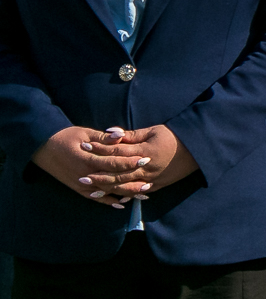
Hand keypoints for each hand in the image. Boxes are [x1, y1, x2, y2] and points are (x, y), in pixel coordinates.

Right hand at [30, 126, 144, 208]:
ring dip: (125, 193)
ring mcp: (81, 184)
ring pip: (106, 192)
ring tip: (142, 194)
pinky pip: (95, 198)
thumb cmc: (65, 137)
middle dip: (132, 181)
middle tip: (150, 183)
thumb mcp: (84, 133)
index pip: (112, 162)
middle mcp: (84, 174)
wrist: (43, 148)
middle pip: (112, 180)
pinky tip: (122, 204)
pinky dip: (108, 201)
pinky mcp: (77, 189)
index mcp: (87, 159)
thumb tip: (120, 136)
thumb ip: (103, 138)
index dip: (129, 162)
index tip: (146, 160)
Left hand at [81, 125, 198, 195]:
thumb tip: (112, 133)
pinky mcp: (156, 186)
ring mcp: (150, 179)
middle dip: (98, 174)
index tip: (85, 146)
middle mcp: (146, 168)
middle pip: (117, 172)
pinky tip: (113, 197)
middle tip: (80, 175)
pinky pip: (136, 193)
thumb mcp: (155, 131)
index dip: (99, 148)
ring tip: (91, 189)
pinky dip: (123, 195)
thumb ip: (133, 135)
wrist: (197, 151)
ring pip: (124, 186)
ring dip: (106, 188)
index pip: (117, 150)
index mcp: (145, 152)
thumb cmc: (175, 137)